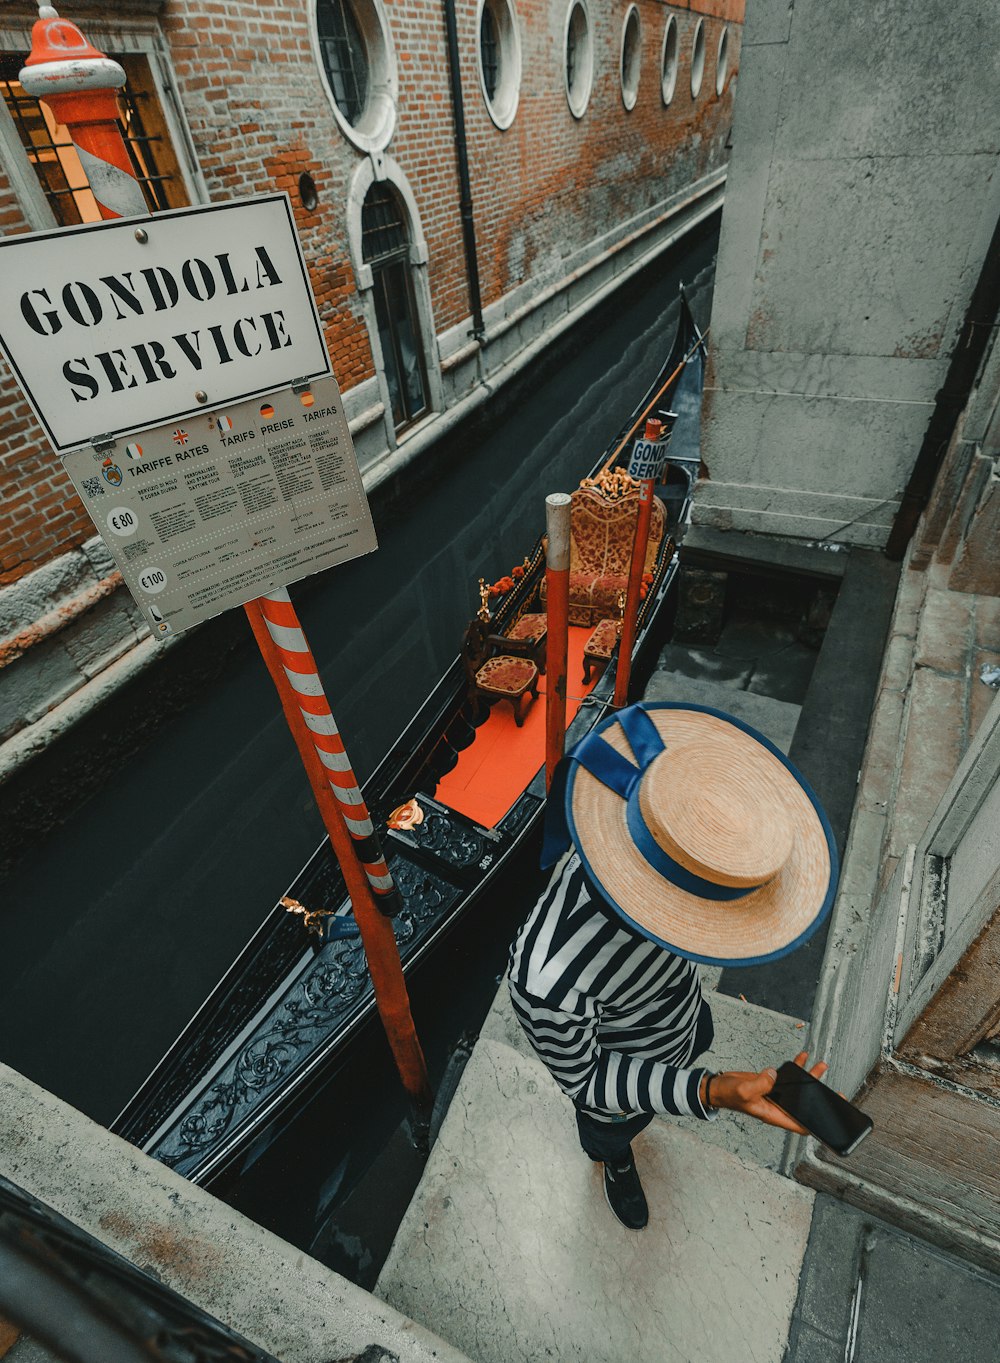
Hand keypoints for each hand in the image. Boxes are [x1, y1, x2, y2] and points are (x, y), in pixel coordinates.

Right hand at [705, 1052, 828, 1133]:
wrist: (718, 1086)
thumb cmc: (728, 1094)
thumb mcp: (744, 1091)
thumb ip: (761, 1084)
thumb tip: (774, 1074)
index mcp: (773, 1114)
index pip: (799, 1124)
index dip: (814, 1125)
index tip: (828, 1120)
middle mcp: (777, 1106)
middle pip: (803, 1104)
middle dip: (818, 1097)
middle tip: (835, 1091)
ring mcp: (774, 1094)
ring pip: (797, 1088)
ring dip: (809, 1077)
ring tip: (820, 1065)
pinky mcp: (770, 1083)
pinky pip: (787, 1077)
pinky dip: (796, 1067)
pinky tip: (802, 1058)